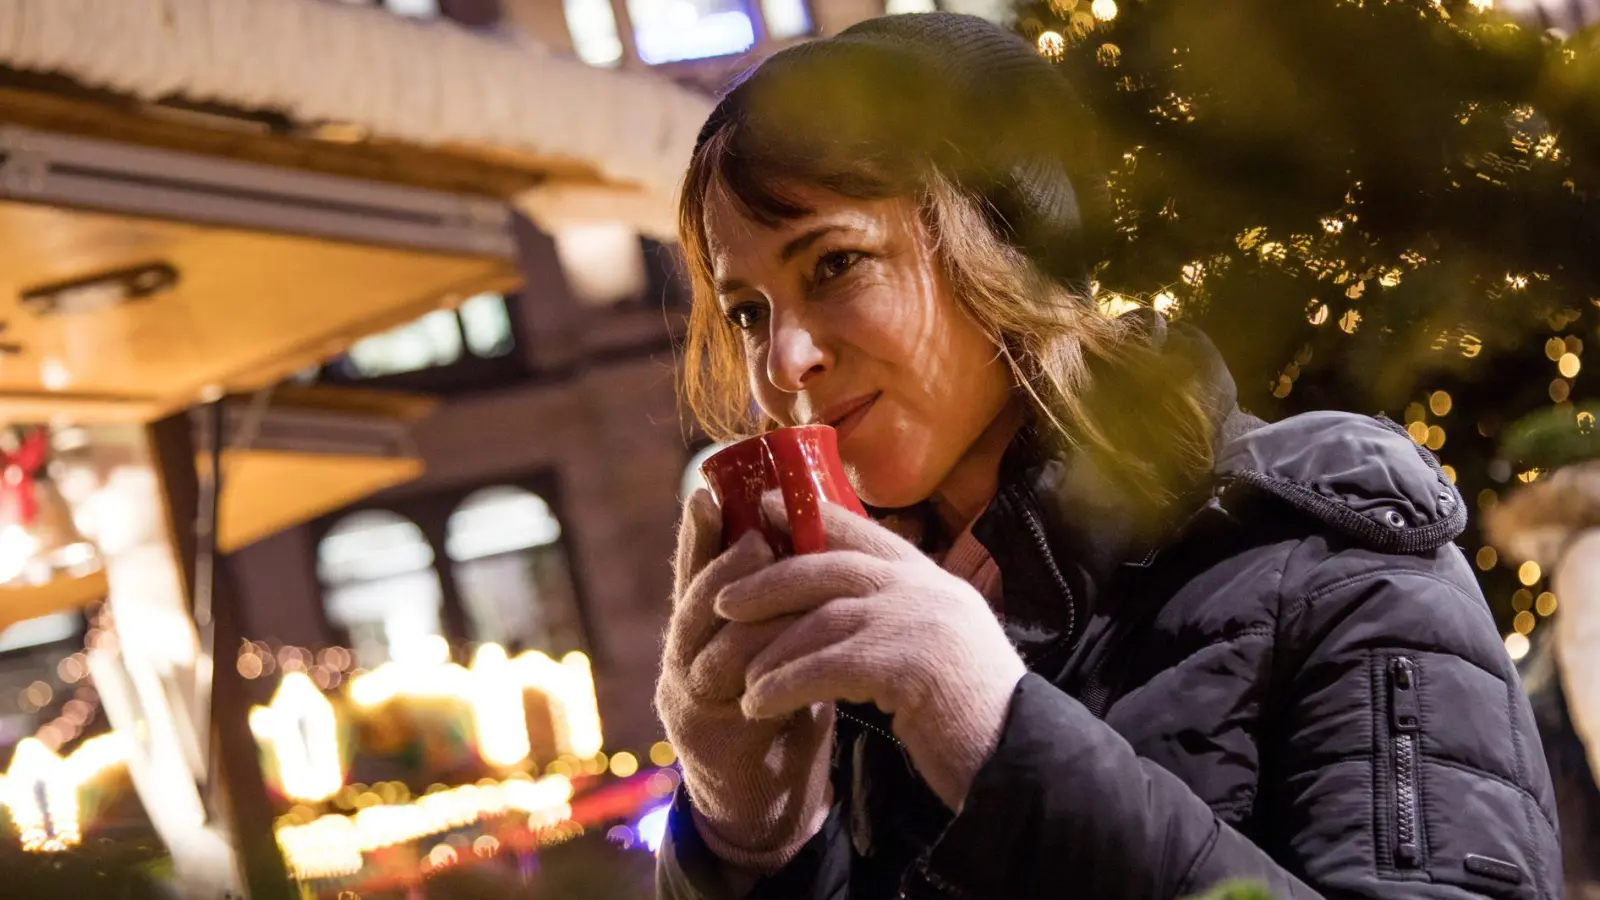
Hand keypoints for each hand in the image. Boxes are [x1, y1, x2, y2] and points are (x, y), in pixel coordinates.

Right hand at [654, 490, 834, 869]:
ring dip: (749, 614)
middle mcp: (678, 663)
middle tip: (758, 534)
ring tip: (778, 586)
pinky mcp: (707, 739)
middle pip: (693, 605)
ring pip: (711, 648)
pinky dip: (764, 668)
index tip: (707, 489)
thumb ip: (776, 604)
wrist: (764, 802)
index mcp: (695, 636)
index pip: (691, 574)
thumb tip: (808, 530)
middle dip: (724, 566)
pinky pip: (734, 694)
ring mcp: (686, 703)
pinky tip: (790, 650)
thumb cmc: (777, 712)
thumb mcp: (774, 650)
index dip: (696, 534)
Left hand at [715, 493, 1027, 811]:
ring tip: (739, 676)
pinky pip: (825, 666)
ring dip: (771, 650)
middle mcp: (927, 589)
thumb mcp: (940, 647)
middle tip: (722, 600)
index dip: (810, 517)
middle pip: (830, 567)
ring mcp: (919, 622)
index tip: (764, 508)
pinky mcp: (908, 665)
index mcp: (934, 580)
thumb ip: (901, 617)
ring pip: (822, 619)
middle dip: (769, 582)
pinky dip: (785, 684)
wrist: (1019, 758)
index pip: (863, 532)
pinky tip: (758, 704)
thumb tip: (843, 607)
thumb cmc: (975, 714)